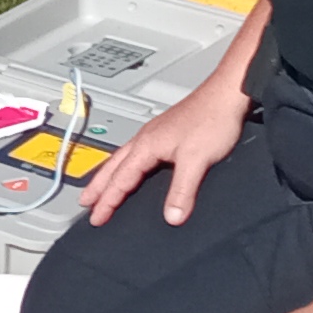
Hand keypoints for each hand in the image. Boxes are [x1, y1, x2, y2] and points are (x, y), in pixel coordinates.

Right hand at [83, 76, 254, 227]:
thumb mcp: (196, 160)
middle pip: (113, 167)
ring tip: (100, 187)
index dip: (108, 201)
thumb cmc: (212, 119)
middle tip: (85, 202)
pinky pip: (136, 153)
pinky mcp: (165, 132)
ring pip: (123, 158)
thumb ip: (182, 190)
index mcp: (146, 145)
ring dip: (108, 175)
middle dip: (98, 187)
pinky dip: (125, 165)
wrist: (227, 95)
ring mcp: (155, 134)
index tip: (96, 217)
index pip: (121, 179)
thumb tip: (172, 217)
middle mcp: (146, 138)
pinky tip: (133, 167)